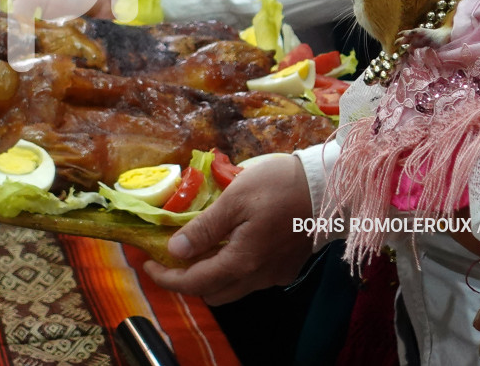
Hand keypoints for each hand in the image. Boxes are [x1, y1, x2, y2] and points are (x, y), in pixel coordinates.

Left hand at [144, 154, 315, 304]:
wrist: (331, 187)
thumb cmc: (280, 186)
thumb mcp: (236, 198)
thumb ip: (204, 228)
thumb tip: (174, 250)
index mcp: (242, 262)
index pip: (194, 283)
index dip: (166, 277)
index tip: (148, 263)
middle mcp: (259, 277)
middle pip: (212, 292)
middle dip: (188, 279)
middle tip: (174, 254)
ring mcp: (276, 275)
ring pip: (234, 288)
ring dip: (213, 274)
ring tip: (202, 246)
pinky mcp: (289, 268)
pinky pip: (254, 278)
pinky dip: (236, 268)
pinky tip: (234, 243)